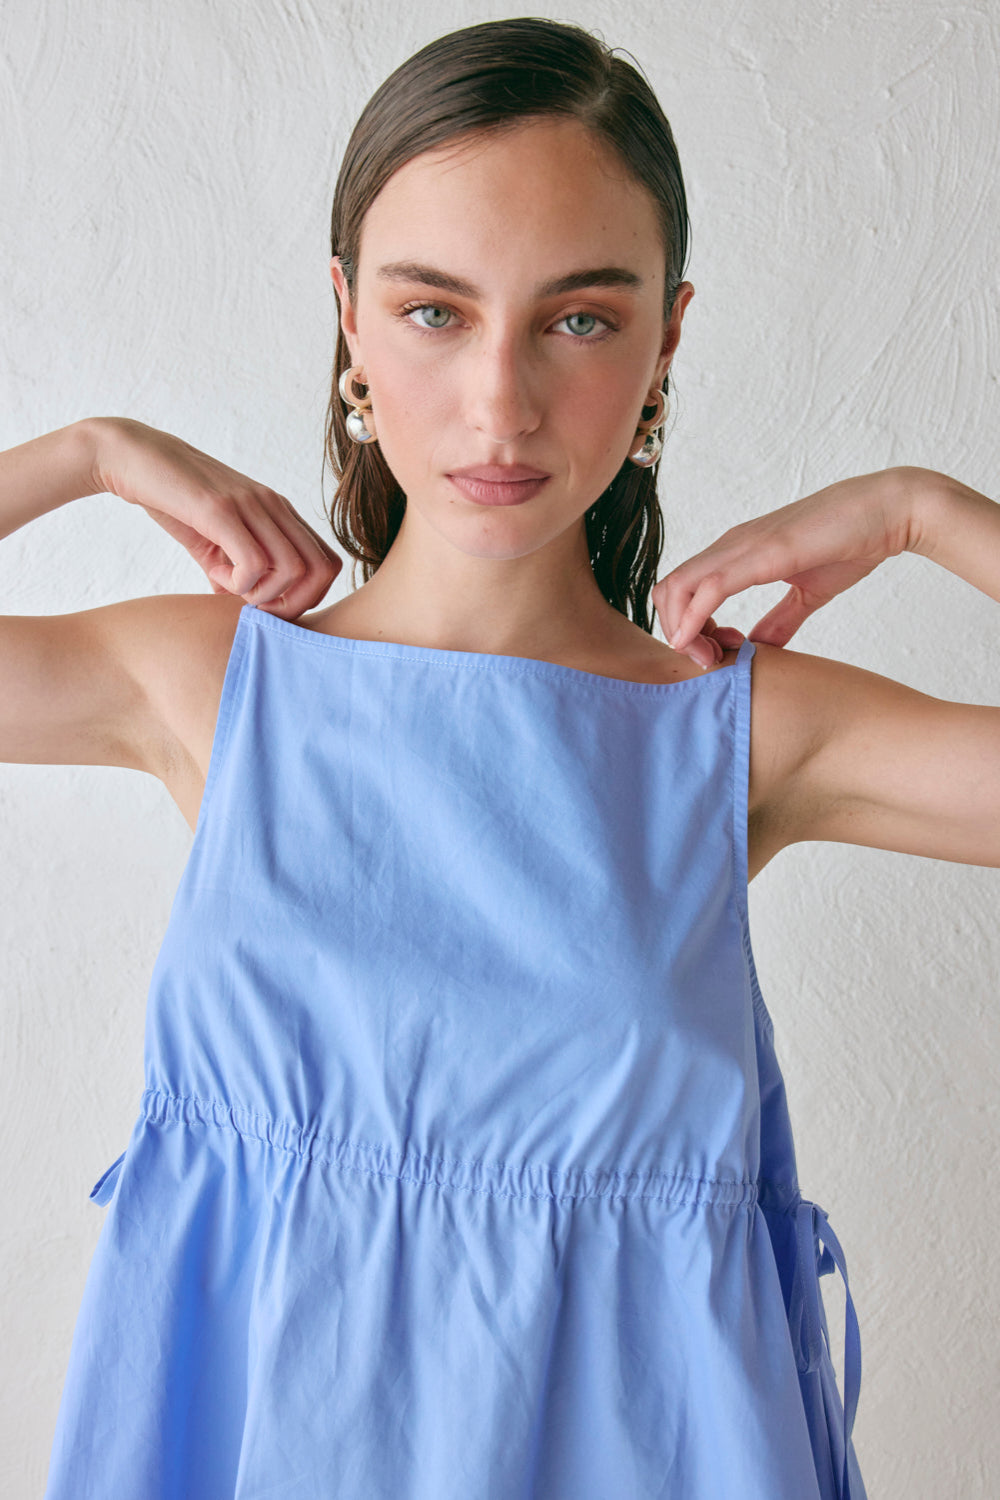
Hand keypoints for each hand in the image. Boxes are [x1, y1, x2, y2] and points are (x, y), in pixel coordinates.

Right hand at [90, 416, 341, 617]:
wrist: (133, 459)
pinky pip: (254, 563)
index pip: (327, 564)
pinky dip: (238, 583)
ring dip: (263, 594)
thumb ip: (233, 571)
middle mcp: (275, 505)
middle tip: (252, 605)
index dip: (307, 596)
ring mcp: (251, 504)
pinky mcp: (221, 509)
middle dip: (292, 604)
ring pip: (293, 570)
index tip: (268, 603)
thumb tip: (237, 606)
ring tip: (230, 586)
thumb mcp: (213, 540)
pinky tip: (214, 573)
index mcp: (280, 512)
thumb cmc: (174, 500)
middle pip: (321, 570)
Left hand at [651, 467, 932, 667]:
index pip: (685, 589)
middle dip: (675, 631)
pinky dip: (694, 618)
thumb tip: (761, 647)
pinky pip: (709, 587)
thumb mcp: (808, 591)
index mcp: (739, 552)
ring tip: (707, 658)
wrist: (888, 511)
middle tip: (705, 661)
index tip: (713, 654)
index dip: (686, 627)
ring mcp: (742, 546)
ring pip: (678, 587)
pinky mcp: (761, 553)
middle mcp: (731, 546)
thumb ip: (782, 619)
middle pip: (670, 590)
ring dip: (681, 630)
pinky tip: (699, 644)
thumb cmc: (851, 543)